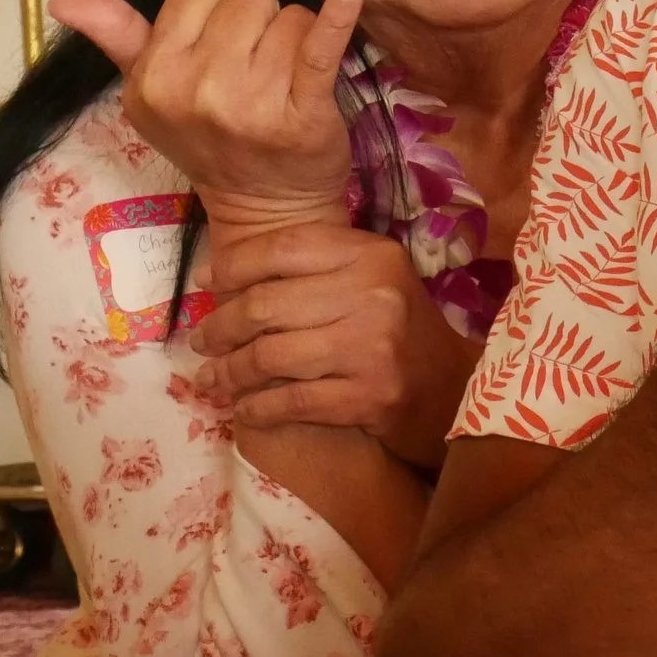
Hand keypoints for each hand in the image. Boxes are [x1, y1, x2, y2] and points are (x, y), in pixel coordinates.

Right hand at [52, 0, 360, 237]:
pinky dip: (339, 14)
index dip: (215, 12)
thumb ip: (117, 37)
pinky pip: (322, 45)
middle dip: (258, 23)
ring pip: (289, 14)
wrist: (266, 208)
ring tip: (284, 82)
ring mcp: (251, 102)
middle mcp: (197, 89)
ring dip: (294, 39)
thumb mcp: (152, 92)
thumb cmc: (211, 140)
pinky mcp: (305, 111)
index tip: (219, 51)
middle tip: (256, 71)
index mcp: (154, 78)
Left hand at [189, 220, 481, 471]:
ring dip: (229, 371)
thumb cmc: (397, 330)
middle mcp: (375, 293)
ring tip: (212, 377)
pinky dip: (257, 408)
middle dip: (220, 327)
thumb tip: (220, 274)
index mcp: (372, 255)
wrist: (454, 390)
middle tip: (202, 340)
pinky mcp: (369, 397)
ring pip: (270, 356)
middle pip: (266, 305)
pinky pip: (290, 401)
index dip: (234, 264)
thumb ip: (313, 269)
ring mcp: (373, 347)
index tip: (204, 282)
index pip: (285, 247)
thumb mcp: (370, 280)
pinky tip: (244, 409)